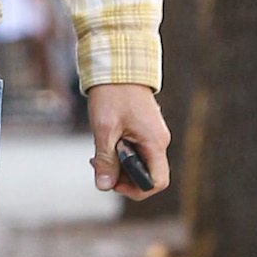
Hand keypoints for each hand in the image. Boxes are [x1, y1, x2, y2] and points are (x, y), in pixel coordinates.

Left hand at [87, 83, 170, 198]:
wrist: (118, 67)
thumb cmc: (112, 94)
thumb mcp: (105, 129)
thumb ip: (106, 159)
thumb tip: (105, 186)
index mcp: (155, 142)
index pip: (157, 181)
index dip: (136, 189)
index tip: (113, 182)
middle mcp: (158, 141)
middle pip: (146, 175)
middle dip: (122, 178)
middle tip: (99, 166)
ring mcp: (152, 136)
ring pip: (139, 164)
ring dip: (118, 166)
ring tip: (97, 155)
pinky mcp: (144, 130)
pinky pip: (135, 152)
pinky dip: (119, 154)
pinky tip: (104, 144)